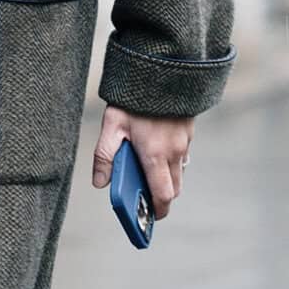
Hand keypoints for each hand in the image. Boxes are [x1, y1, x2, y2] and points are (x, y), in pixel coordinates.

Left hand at [91, 107, 194, 224]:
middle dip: (161, 198)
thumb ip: (105, 157)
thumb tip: (100, 184)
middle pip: (173, 189)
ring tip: (146, 176)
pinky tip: (155, 153)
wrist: (162, 69)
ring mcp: (184, 143)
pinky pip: (182, 157)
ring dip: (166, 180)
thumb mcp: (112, 126)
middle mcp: (174, 153)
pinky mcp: (188, 133)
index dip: (157, 211)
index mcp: (156, 155)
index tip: (149, 219)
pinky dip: (171, 163)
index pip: (163, 196)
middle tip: (144, 199)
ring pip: (179, 173)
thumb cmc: (133, 99)